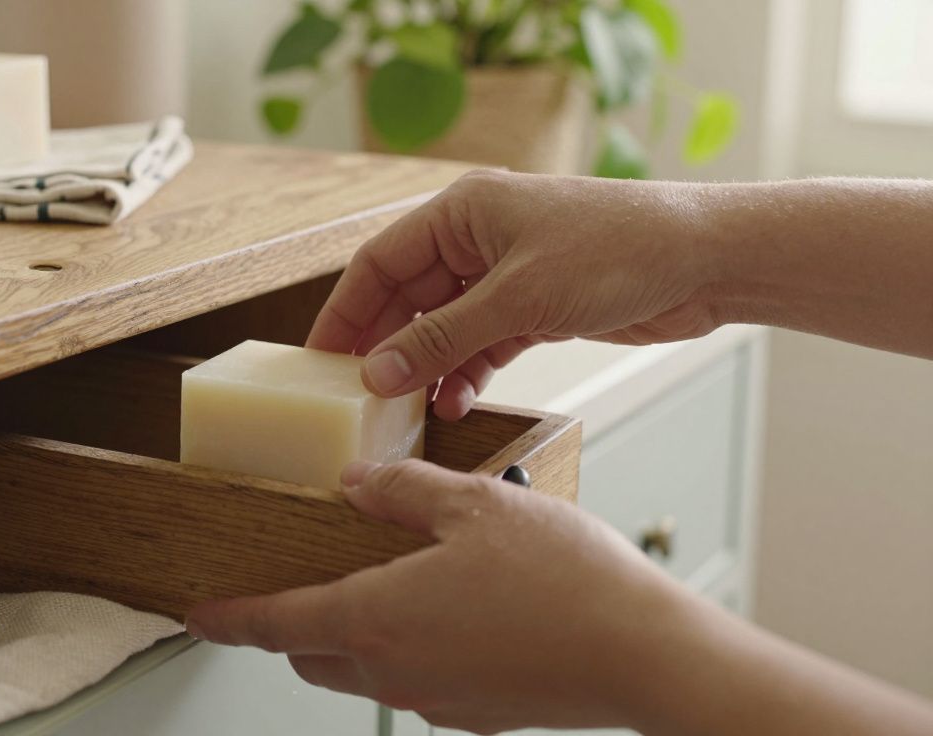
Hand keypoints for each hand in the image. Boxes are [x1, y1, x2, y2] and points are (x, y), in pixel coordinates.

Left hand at [185, 459, 684, 732]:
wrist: (644, 656)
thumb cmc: (566, 581)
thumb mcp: (474, 505)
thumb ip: (403, 493)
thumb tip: (358, 485)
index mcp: (376, 618)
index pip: (274, 624)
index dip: (230, 619)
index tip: (200, 616)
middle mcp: (395, 671)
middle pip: (312, 654)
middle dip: (290, 626)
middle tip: (295, 587)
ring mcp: (436, 701)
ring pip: (363, 672)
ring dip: (351, 636)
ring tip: (384, 584)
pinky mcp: (476, 714)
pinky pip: (416, 682)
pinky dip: (406, 651)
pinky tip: (447, 611)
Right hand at [307, 170, 721, 419]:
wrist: (707, 261)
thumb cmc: (620, 249)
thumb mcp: (518, 298)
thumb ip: (443, 339)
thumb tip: (377, 371)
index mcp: (463, 212)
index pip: (380, 263)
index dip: (346, 312)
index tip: (320, 359)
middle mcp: (478, 240)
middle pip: (407, 299)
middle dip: (385, 348)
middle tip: (357, 397)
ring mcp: (506, 275)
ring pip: (443, 328)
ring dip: (426, 368)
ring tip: (405, 411)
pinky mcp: (535, 308)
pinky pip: (480, 345)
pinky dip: (465, 373)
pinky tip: (454, 405)